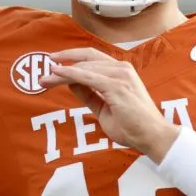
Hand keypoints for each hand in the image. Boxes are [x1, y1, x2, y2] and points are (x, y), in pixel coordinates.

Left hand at [40, 47, 178, 162]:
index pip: (92, 59)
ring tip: (44, 79)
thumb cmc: (132, 125)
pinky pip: (86, 76)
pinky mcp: (115, 85)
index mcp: (121, 72)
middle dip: (63, 62)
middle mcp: (121, 68)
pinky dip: (69, 74)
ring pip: (83, 67)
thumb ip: (89, 94)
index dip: (72, 59)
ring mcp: (120, 75)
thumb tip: (71, 83)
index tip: (54, 64)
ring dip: (61, 72)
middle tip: (44, 69)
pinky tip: (56, 74)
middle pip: (86, 58)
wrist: (151, 136)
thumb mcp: (104, 108)